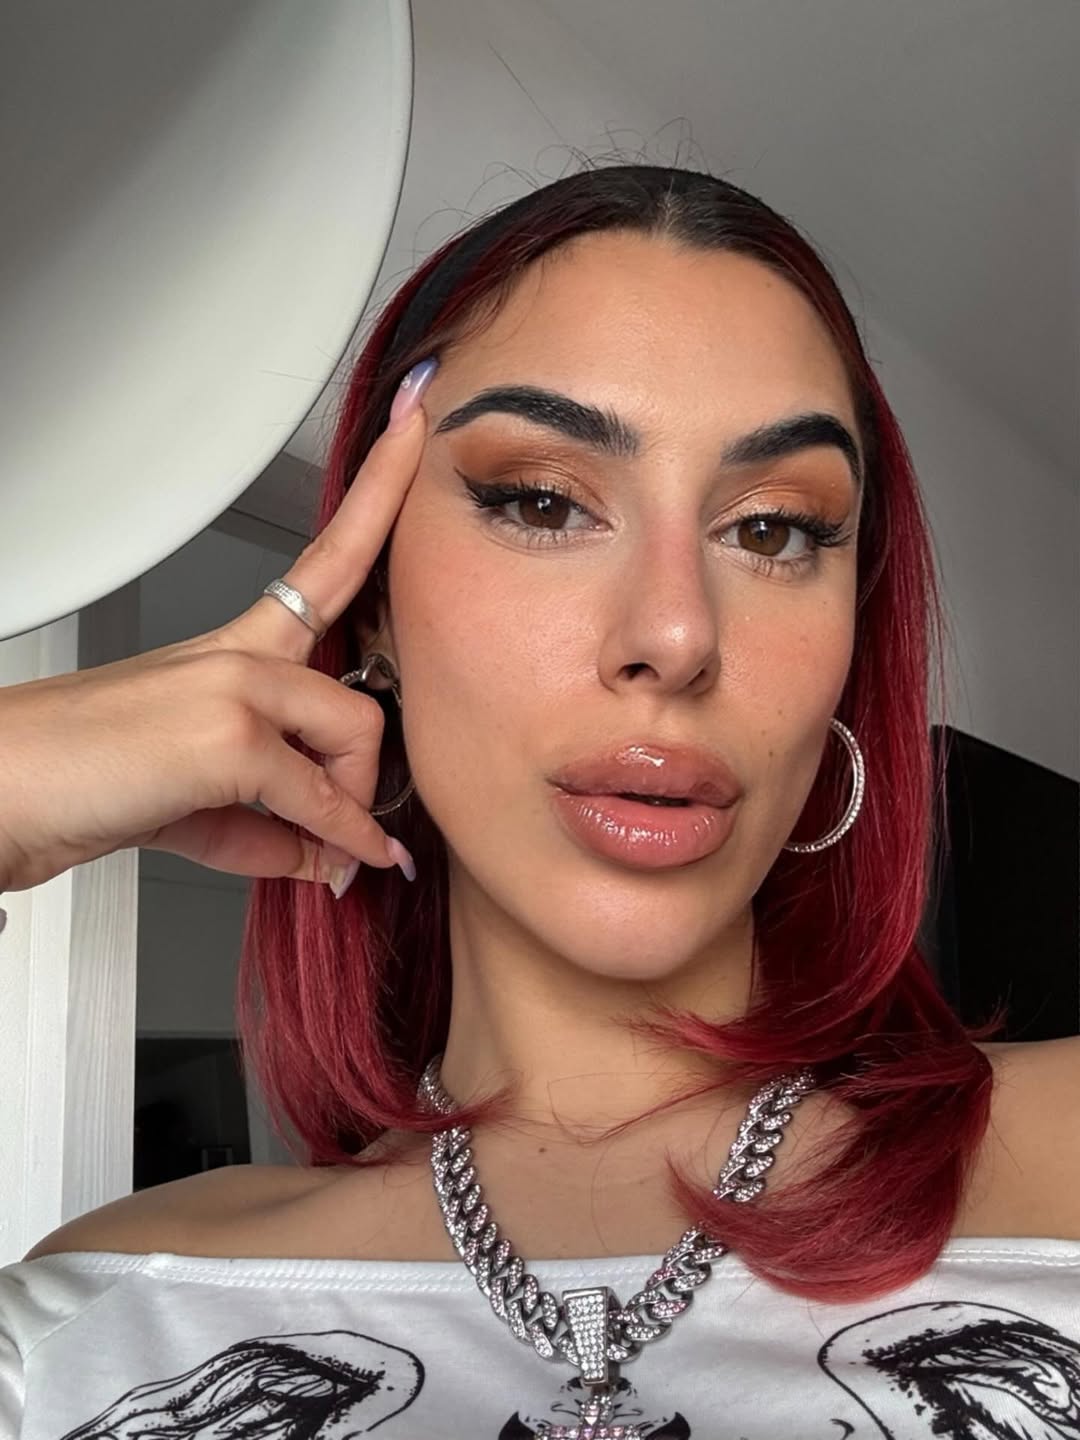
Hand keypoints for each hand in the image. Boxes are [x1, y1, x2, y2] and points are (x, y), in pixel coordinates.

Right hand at [0, 368, 433, 900]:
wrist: (0, 792)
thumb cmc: (87, 782)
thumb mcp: (204, 806)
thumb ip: (280, 826)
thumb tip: (340, 860)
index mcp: (234, 649)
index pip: (329, 555)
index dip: (383, 489)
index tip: (417, 424)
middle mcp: (239, 653)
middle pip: (361, 694)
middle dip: (370, 772)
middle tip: (358, 820)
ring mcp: (232, 684)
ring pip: (354, 737)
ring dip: (348, 808)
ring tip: (323, 845)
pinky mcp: (226, 734)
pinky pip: (319, 795)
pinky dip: (339, 839)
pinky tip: (341, 863)